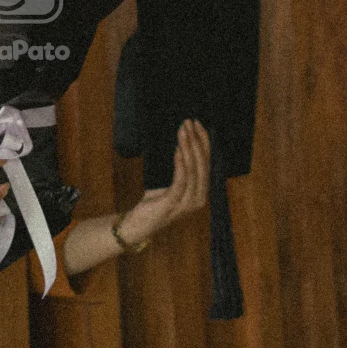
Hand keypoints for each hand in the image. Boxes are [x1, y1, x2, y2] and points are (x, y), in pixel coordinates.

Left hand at [116, 119, 210, 247]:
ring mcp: (187, 203)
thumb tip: (180, 139)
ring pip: (193, 170)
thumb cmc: (155, 201)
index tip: (197, 124)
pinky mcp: (173, 204)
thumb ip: (180, 168)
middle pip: (202, 164)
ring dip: (188, 148)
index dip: (204, 142)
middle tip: (188, 123)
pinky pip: (180, 181)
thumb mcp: (171, 182)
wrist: (139, 224)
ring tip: (182, 132)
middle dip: (196, 141)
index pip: (207, 162)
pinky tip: (177, 150)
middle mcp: (199, 198)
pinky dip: (180, 164)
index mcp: (201, 192)